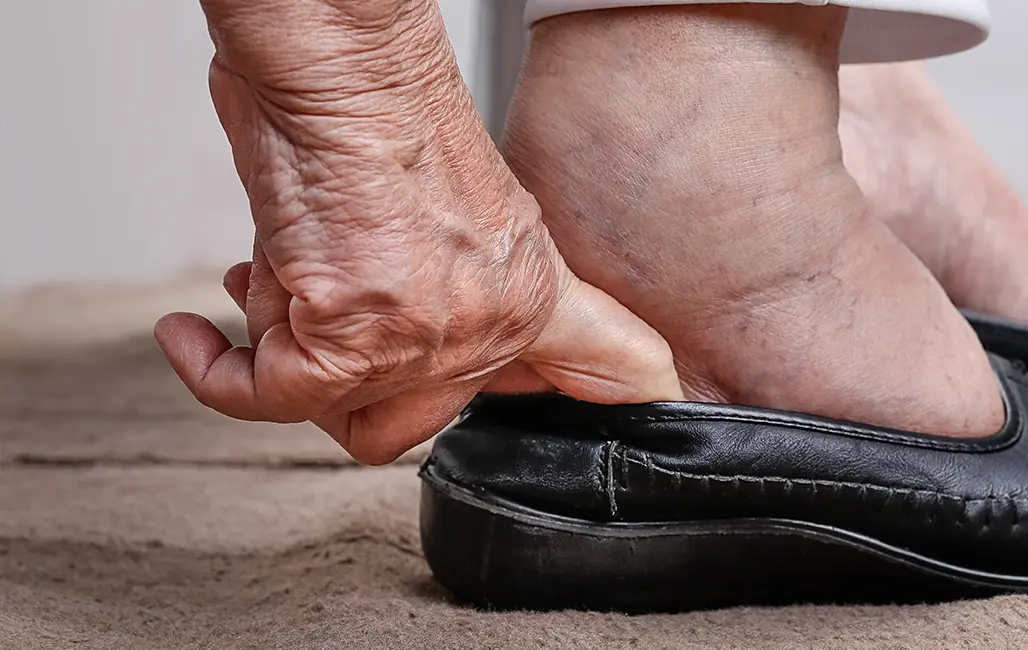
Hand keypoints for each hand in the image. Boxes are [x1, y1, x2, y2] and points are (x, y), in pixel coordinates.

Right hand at [155, 0, 681, 463]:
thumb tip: (399, 321)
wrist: (344, 65)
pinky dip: (217, 370)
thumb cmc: (378, 114)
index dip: (629, 397)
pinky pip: (267, 398)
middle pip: (421, 423)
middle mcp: (492, 322)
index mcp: (530, 286)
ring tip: (272, 275)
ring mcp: (425, 336)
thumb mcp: (458, 206)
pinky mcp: (350, 338)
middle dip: (348, 379)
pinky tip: (196, 336)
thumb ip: (454, 281)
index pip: (615, 367)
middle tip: (317, 321)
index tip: (654, 407)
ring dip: (282, 353)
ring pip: (338, 411)